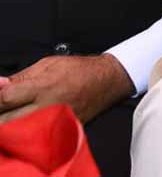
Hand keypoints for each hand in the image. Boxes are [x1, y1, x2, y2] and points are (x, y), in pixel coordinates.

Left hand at [0, 54, 134, 123]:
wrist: (106, 82)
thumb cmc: (78, 70)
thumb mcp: (48, 64)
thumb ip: (20, 77)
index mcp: (42, 87)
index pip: (4, 99)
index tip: (0, 95)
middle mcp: (47, 107)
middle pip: (6, 122)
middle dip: (0, 115)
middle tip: (5, 108)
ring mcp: (53, 124)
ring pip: (17, 135)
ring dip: (9, 126)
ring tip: (14, 116)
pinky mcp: (59, 133)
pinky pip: (34, 140)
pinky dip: (25, 135)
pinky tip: (26, 127)